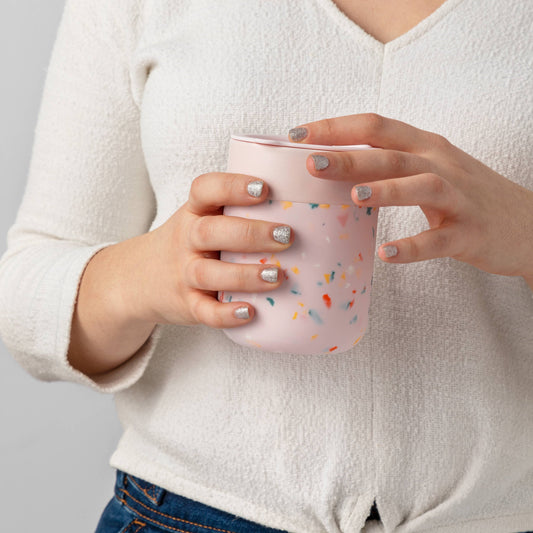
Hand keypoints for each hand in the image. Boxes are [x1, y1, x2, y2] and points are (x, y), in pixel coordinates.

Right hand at [140, 172, 292, 327]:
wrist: (143, 278)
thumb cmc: (192, 243)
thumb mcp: (204, 219)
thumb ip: (238, 212)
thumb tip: (307, 208)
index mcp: (194, 212)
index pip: (204, 190)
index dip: (232, 186)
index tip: (263, 188)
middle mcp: (186, 240)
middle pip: (210, 232)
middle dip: (250, 234)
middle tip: (286, 236)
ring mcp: (183, 274)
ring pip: (208, 273)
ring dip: (244, 275)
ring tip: (277, 276)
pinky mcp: (186, 304)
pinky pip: (203, 312)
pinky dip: (225, 315)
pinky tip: (250, 313)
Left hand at [288, 113, 532, 285]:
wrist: (526, 223)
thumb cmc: (465, 195)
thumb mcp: (429, 168)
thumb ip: (389, 163)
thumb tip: (334, 164)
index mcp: (425, 147)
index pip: (376, 126)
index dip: (337, 127)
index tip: (297, 134)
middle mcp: (441, 165)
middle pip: (392, 154)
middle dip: (350, 156)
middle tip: (311, 162)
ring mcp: (459, 198)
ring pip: (421, 186)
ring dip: (386, 190)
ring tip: (353, 196)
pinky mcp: (470, 233)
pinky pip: (439, 240)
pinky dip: (413, 246)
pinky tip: (387, 254)